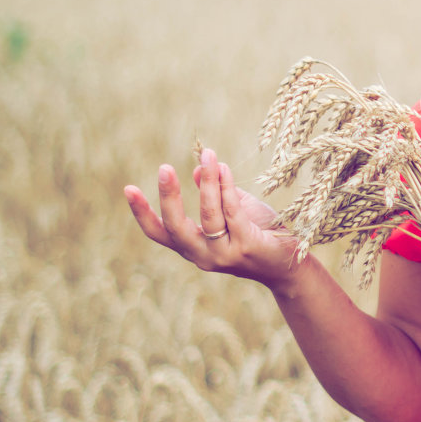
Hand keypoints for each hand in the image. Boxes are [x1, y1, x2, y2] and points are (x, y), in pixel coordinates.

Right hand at [124, 148, 303, 290]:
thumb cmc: (261, 234)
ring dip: (208, 183)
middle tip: (164, 168)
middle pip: (176, 227)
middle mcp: (203, 256)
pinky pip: (232, 212)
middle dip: (169, 196)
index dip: (142, 213)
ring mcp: (224, 254)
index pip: (160, 234)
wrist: (292, 265)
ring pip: (208, 215)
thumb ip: (215, 195)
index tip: (128, 188)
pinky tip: (224, 168)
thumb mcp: (234, 212)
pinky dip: (226, 188)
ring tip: (208, 155)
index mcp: (194, 248)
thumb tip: (200, 170)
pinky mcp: (246, 246)